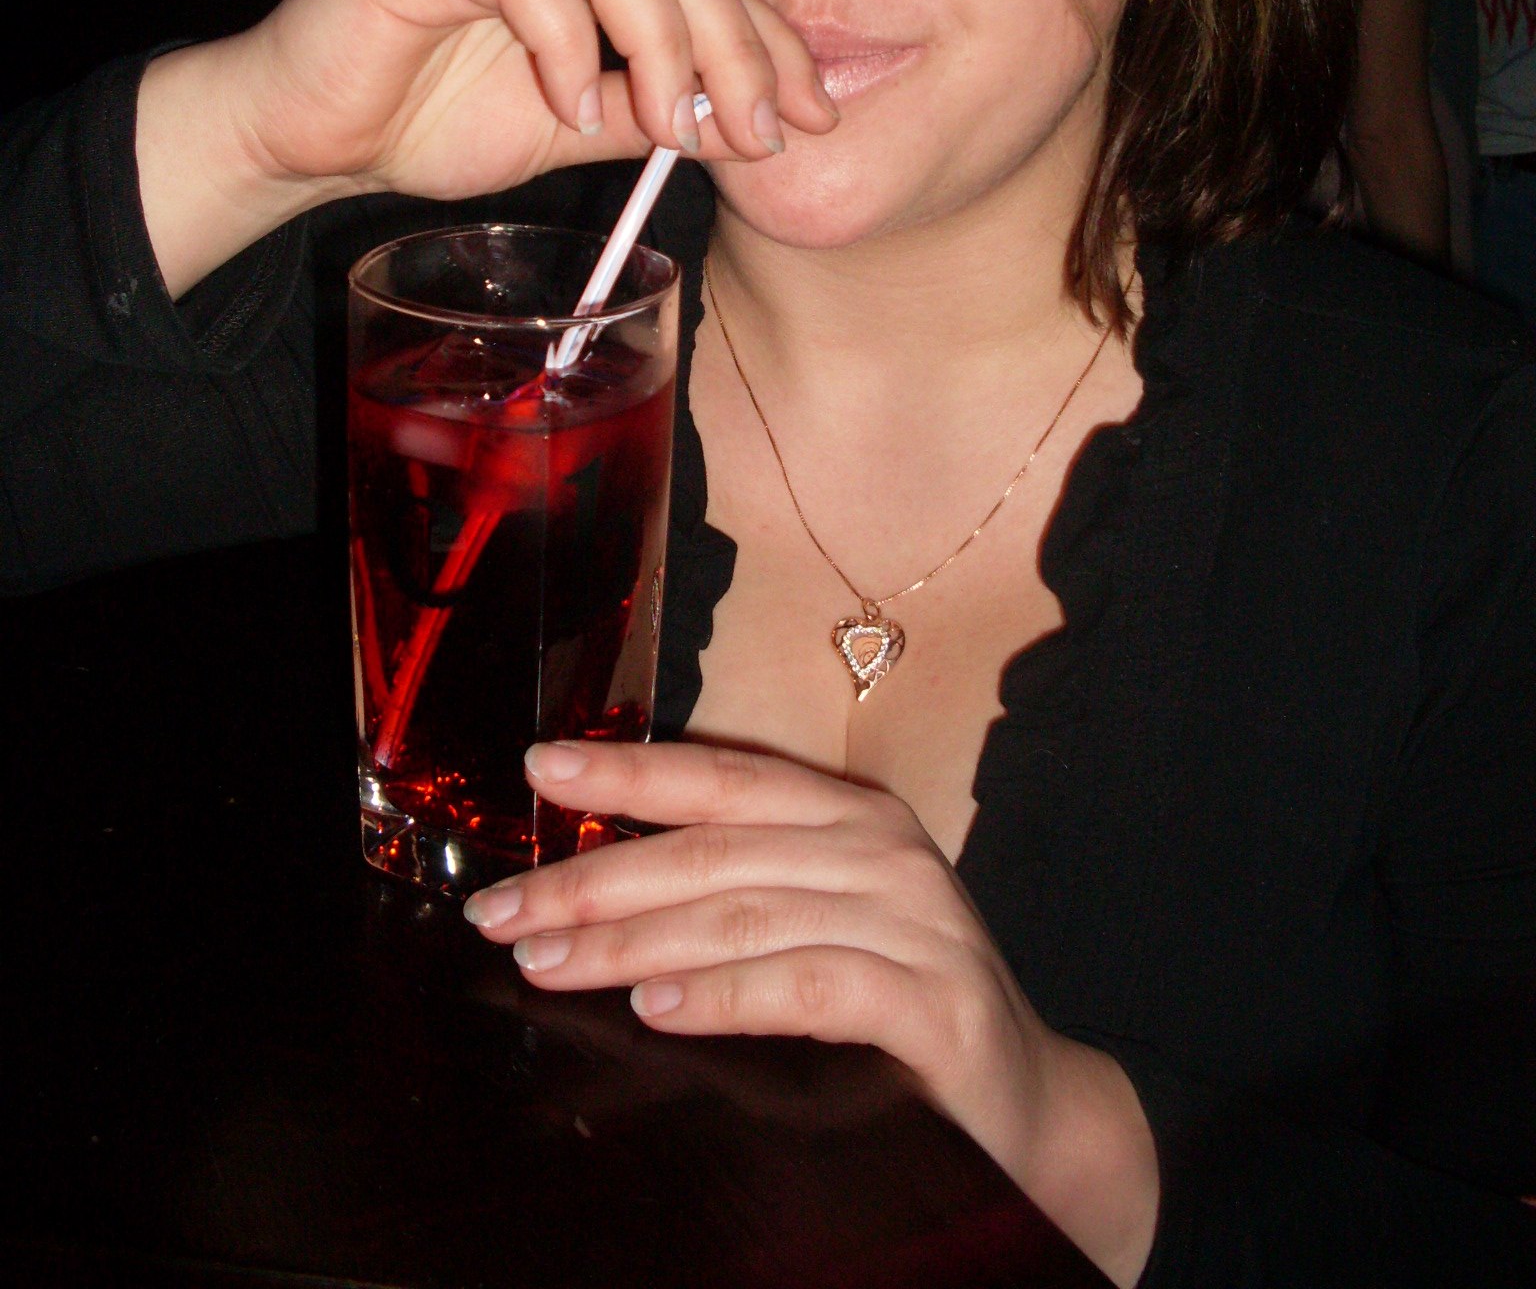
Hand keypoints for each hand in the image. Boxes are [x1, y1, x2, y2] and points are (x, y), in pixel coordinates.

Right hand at [137, 0, 837, 294]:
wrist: (303, 135)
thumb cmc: (427, 119)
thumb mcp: (569, 123)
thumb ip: (650, 113)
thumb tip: (749, 127)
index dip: (768, 40)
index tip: (815, 115)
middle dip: (735, 44)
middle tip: (763, 127)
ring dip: (659, 41)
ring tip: (671, 126)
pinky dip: (563, 39)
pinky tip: (570, 103)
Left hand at [464, 739, 1157, 1284]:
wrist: (1032, 1105)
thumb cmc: (902, 1008)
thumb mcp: (822, 921)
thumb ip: (739, 887)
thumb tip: (596, 882)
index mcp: (850, 815)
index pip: (720, 778)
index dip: (627, 773)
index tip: (538, 771)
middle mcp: (881, 849)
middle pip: (711, 850)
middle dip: (593, 879)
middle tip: (502, 911)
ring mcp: (913, 919)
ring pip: (741, 914)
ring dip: (630, 943)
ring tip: (546, 962)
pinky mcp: (933, 1002)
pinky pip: (806, 987)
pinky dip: (724, 997)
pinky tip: (657, 1011)